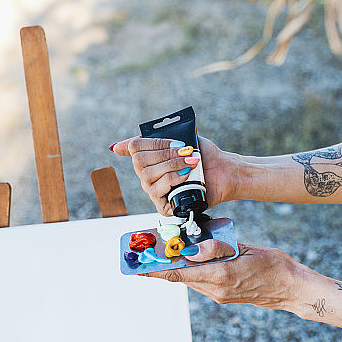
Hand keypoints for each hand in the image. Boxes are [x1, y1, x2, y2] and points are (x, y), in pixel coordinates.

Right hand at [111, 135, 237, 214]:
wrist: (223, 171)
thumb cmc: (204, 156)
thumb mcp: (184, 138)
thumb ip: (158, 136)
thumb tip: (117, 146)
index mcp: (150, 158)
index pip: (134, 147)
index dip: (151, 142)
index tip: (174, 141)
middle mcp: (148, 175)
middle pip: (139, 160)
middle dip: (164, 153)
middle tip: (185, 151)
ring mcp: (154, 191)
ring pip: (147, 176)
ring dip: (171, 165)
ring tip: (190, 162)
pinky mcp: (164, 206)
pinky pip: (157, 191)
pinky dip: (172, 179)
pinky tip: (186, 175)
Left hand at [140, 239, 301, 310]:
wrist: (292, 288)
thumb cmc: (273, 265)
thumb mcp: (245, 248)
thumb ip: (216, 248)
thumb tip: (191, 250)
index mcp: (220, 276)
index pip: (179, 274)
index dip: (155, 270)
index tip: (137, 266)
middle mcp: (216, 290)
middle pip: (181, 277)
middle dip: (164, 264)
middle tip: (149, 251)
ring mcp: (220, 295)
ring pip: (190, 279)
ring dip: (178, 268)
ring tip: (167, 252)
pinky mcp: (224, 296)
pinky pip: (202, 282)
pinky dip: (193, 272)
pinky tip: (193, 259)